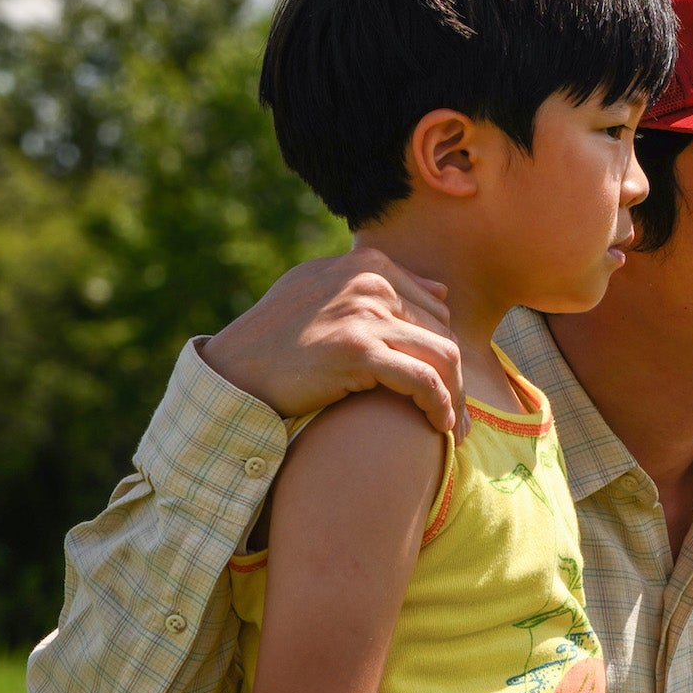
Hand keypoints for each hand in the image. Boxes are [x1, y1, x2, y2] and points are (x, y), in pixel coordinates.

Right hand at [201, 248, 465, 437]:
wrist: (232, 371)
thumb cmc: (277, 339)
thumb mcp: (323, 292)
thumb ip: (378, 286)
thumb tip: (441, 291)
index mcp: (367, 265)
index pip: (435, 309)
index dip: (446, 351)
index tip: (451, 386)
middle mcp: (370, 281)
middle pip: (444, 333)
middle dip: (457, 379)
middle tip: (460, 417)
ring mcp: (364, 314)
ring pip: (444, 355)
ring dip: (456, 396)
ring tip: (453, 426)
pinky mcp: (357, 350)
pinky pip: (423, 380)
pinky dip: (440, 405)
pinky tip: (439, 428)